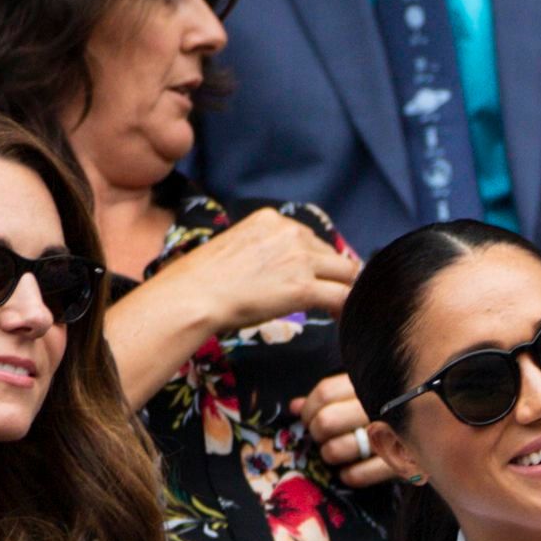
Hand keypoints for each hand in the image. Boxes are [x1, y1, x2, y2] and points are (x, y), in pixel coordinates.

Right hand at [146, 209, 358, 335]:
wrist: (193, 295)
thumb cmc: (202, 279)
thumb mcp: (234, 247)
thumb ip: (262, 251)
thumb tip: (275, 271)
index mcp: (271, 220)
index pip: (309, 238)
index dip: (316, 262)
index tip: (314, 279)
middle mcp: (290, 232)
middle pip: (331, 254)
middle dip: (333, 276)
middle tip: (331, 298)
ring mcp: (300, 259)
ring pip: (345, 273)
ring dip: (344, 291)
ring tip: (338, 311)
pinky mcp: (303, 287)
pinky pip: (342, 296)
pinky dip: (347, 309)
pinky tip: (341, 320)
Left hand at [291, 373, 393, 487]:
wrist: (449, 424)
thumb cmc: (396, 408)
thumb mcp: (366, 392)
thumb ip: (330, 397)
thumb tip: (294, 407)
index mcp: (372, 384)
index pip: (324, 394)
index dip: (308, 409)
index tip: (307, 418)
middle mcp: (381, 407)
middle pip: (325, 422)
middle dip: (316, 433)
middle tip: (322, 437)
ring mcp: (392, 436)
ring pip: (335, 450)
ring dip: (330, 455)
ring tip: (336, 453)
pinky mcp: (402, 463)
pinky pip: (359, 475)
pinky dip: (349, 476)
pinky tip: (349, 472)